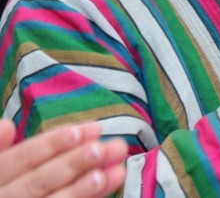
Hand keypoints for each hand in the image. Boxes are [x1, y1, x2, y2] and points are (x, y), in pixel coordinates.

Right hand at [0, 119, 126, 197]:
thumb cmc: (7, 182)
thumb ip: (1, 149)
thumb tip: (6, 125)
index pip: (22, 158)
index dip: (52, 143)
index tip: (83, 130)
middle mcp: (6, 196)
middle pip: (39, 181)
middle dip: (72, 164)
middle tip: (102, 149)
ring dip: (82, 189)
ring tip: (112, 173)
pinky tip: (105, 185)